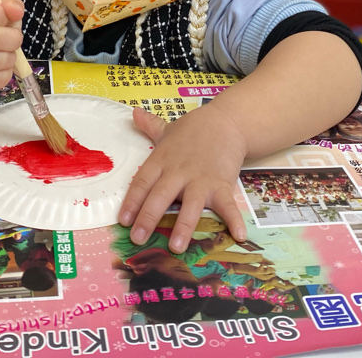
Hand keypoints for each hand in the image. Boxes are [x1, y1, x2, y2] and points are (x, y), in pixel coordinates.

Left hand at [119, 104, 248, 253]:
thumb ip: (150, 126)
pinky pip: (227, 204)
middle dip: (148, 218)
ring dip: (184, 226)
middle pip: (160, 196)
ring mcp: (201, 179)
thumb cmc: (195, 129)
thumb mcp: (169, 129)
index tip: (123, 221)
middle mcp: (178, 172)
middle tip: (138, 239)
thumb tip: (133, 113)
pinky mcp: (222, 184)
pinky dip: (234, 220)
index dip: (132, 202)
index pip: (142, 183)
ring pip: (190, 204)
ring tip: (176, 247)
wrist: (227, 121)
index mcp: (162, 160)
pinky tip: (238, 236)